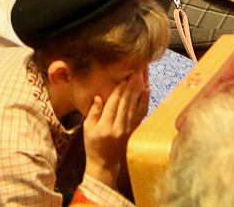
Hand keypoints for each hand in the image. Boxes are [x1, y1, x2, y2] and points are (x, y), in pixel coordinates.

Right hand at [82, 70, 146, 186]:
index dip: (119, 90)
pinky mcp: (134, 129)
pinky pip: (141, 113)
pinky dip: (144, 101)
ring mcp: (128, 129)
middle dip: (131, 86)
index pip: (114, 104)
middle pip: (126, 103)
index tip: (123, 77)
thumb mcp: (87, 128)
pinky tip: (146, 91)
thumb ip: (93, 112)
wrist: (105, 163)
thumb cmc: (93, 144)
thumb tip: (99, 97)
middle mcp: (119, 127)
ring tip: (141, 76)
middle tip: (136, 71)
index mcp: (105, 127)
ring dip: (138, 90)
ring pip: (135, 106)